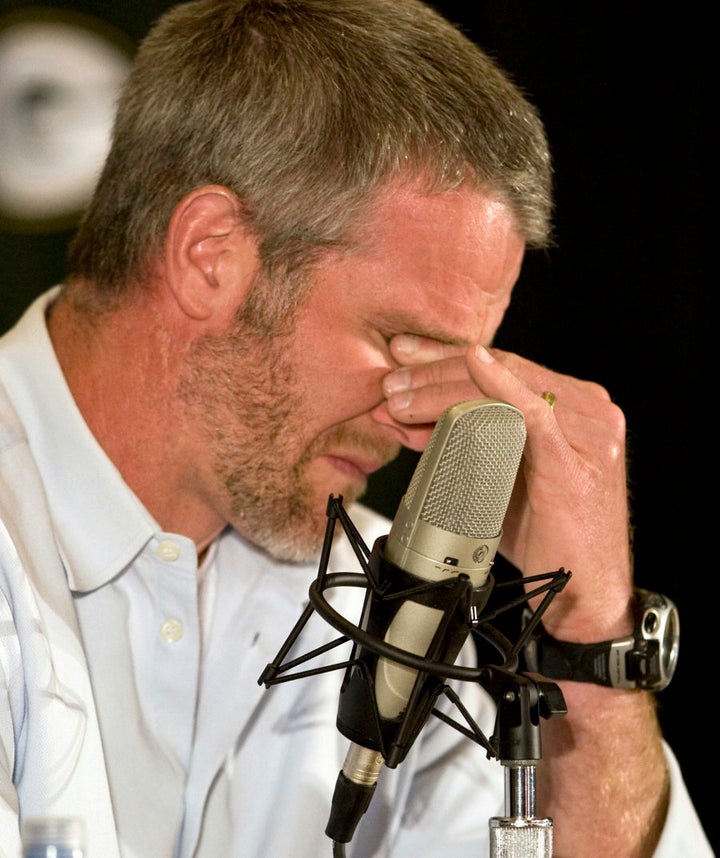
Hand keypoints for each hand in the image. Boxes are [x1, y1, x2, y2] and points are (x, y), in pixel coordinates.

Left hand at [377, 334, 634, 641]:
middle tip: (393, 379)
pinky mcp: (579, 458)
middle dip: (437, 371)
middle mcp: (587, 411)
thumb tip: (407, 418)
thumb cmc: (544, 537)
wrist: (584, 594)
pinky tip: (474, 363)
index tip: (404, 358)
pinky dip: (500, 384)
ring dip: (444, 388)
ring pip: (506, 387)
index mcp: (572, 408)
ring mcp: (588, 432)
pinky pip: (534, 410)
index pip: (503, 367)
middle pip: (502, 369)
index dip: (447, 359)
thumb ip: (464, 442)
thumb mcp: (498, 478)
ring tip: (400, 397)